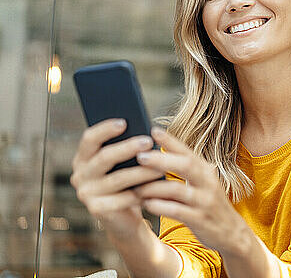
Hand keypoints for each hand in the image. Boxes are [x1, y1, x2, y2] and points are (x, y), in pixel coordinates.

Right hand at [70, 118, 164, 235]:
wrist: (125, 218)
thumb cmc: (128, 182)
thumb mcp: (125, 164)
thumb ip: (127, 148)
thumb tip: (146, 131)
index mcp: (83, 158)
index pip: (89, 138)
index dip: (105, 129)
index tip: (124, 122)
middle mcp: (80, 175)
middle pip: (104, 157)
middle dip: (128, 148)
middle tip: (149, 141)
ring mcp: (86, 193)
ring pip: (118, 178)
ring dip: (141, 171)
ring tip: (161, 165)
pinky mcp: (97, 210)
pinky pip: (122, 198)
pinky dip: (141, 192)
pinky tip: (156, 187)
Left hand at [134, 127, 250, 255]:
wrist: (231, 233)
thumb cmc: (209, 205)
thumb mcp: (204, 183)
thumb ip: (186, 170)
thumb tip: (158, 155)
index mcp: (207, 171)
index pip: (188, 151)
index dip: (172, 141)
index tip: (154, 130)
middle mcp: (208, 183)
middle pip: (185, 165)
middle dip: (161, 160)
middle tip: (140, 156)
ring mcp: (204, 202)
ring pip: (177, 190)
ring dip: (154, 188)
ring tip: (136, 188)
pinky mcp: (199, 220)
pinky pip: (176, 211)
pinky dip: (159, 206)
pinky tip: (146, 204)